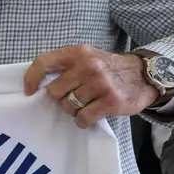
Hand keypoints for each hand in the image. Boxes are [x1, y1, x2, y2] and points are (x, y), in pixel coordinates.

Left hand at [23, 45, 158, 128]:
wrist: (144, 75)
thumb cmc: (109, 68)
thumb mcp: (88, 57)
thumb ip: (66, 66)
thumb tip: (39, 84)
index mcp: (78, 53)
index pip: (44, 62)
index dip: (31, 78)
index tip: (29, 91)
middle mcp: (88, 66)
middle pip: (55, 91)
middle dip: (60, 99)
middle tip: (72, 98)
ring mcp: (100, 84)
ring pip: (68, 106)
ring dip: (73, 110)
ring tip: (84, 105)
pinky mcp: (111, 101)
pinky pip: (83, 118)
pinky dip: (83, 120)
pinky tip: (89, 116)